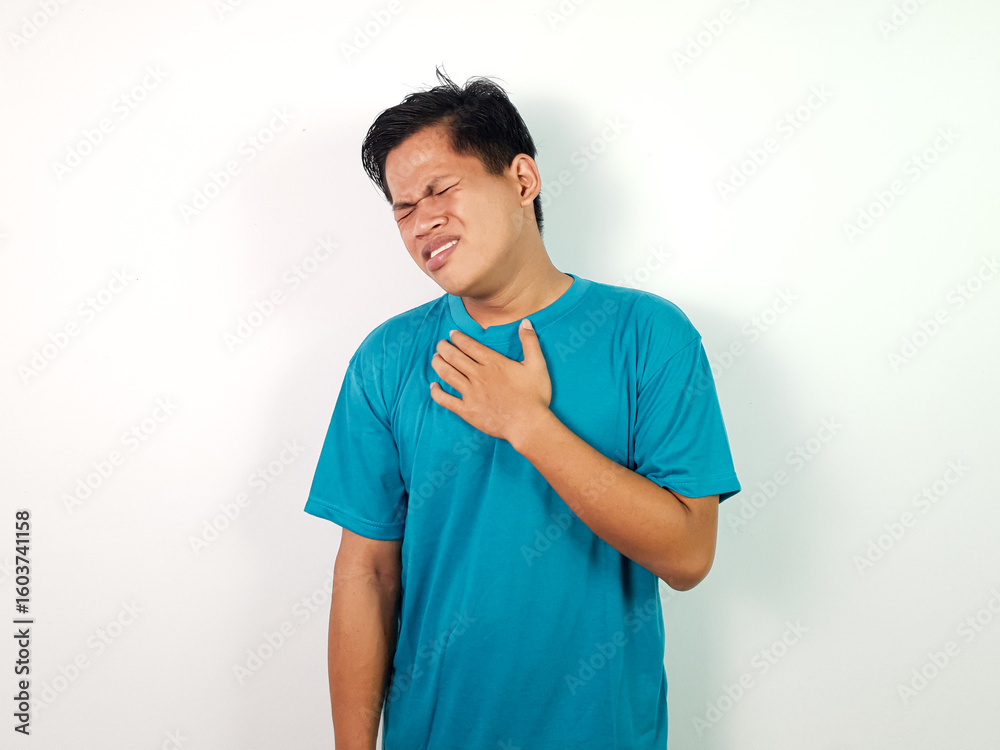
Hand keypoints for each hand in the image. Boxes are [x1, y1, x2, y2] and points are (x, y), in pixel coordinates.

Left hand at [429, 319, 551, 444]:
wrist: (528, 424)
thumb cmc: (534, 396)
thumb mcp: (537, 365)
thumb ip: (530, 342)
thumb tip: (525, 322)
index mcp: (493, 363)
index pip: (470, 346)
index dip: (458, 338)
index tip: (451, 334)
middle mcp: (478, 375)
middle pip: (455, 357)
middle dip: (444, 348)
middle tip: (440, 344)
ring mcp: (471, 393)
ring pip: (448, 374)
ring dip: (438, 364)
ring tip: (434, 358)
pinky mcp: (467, 410)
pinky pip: (446, 400)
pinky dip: (437, 393)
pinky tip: (433, 387)